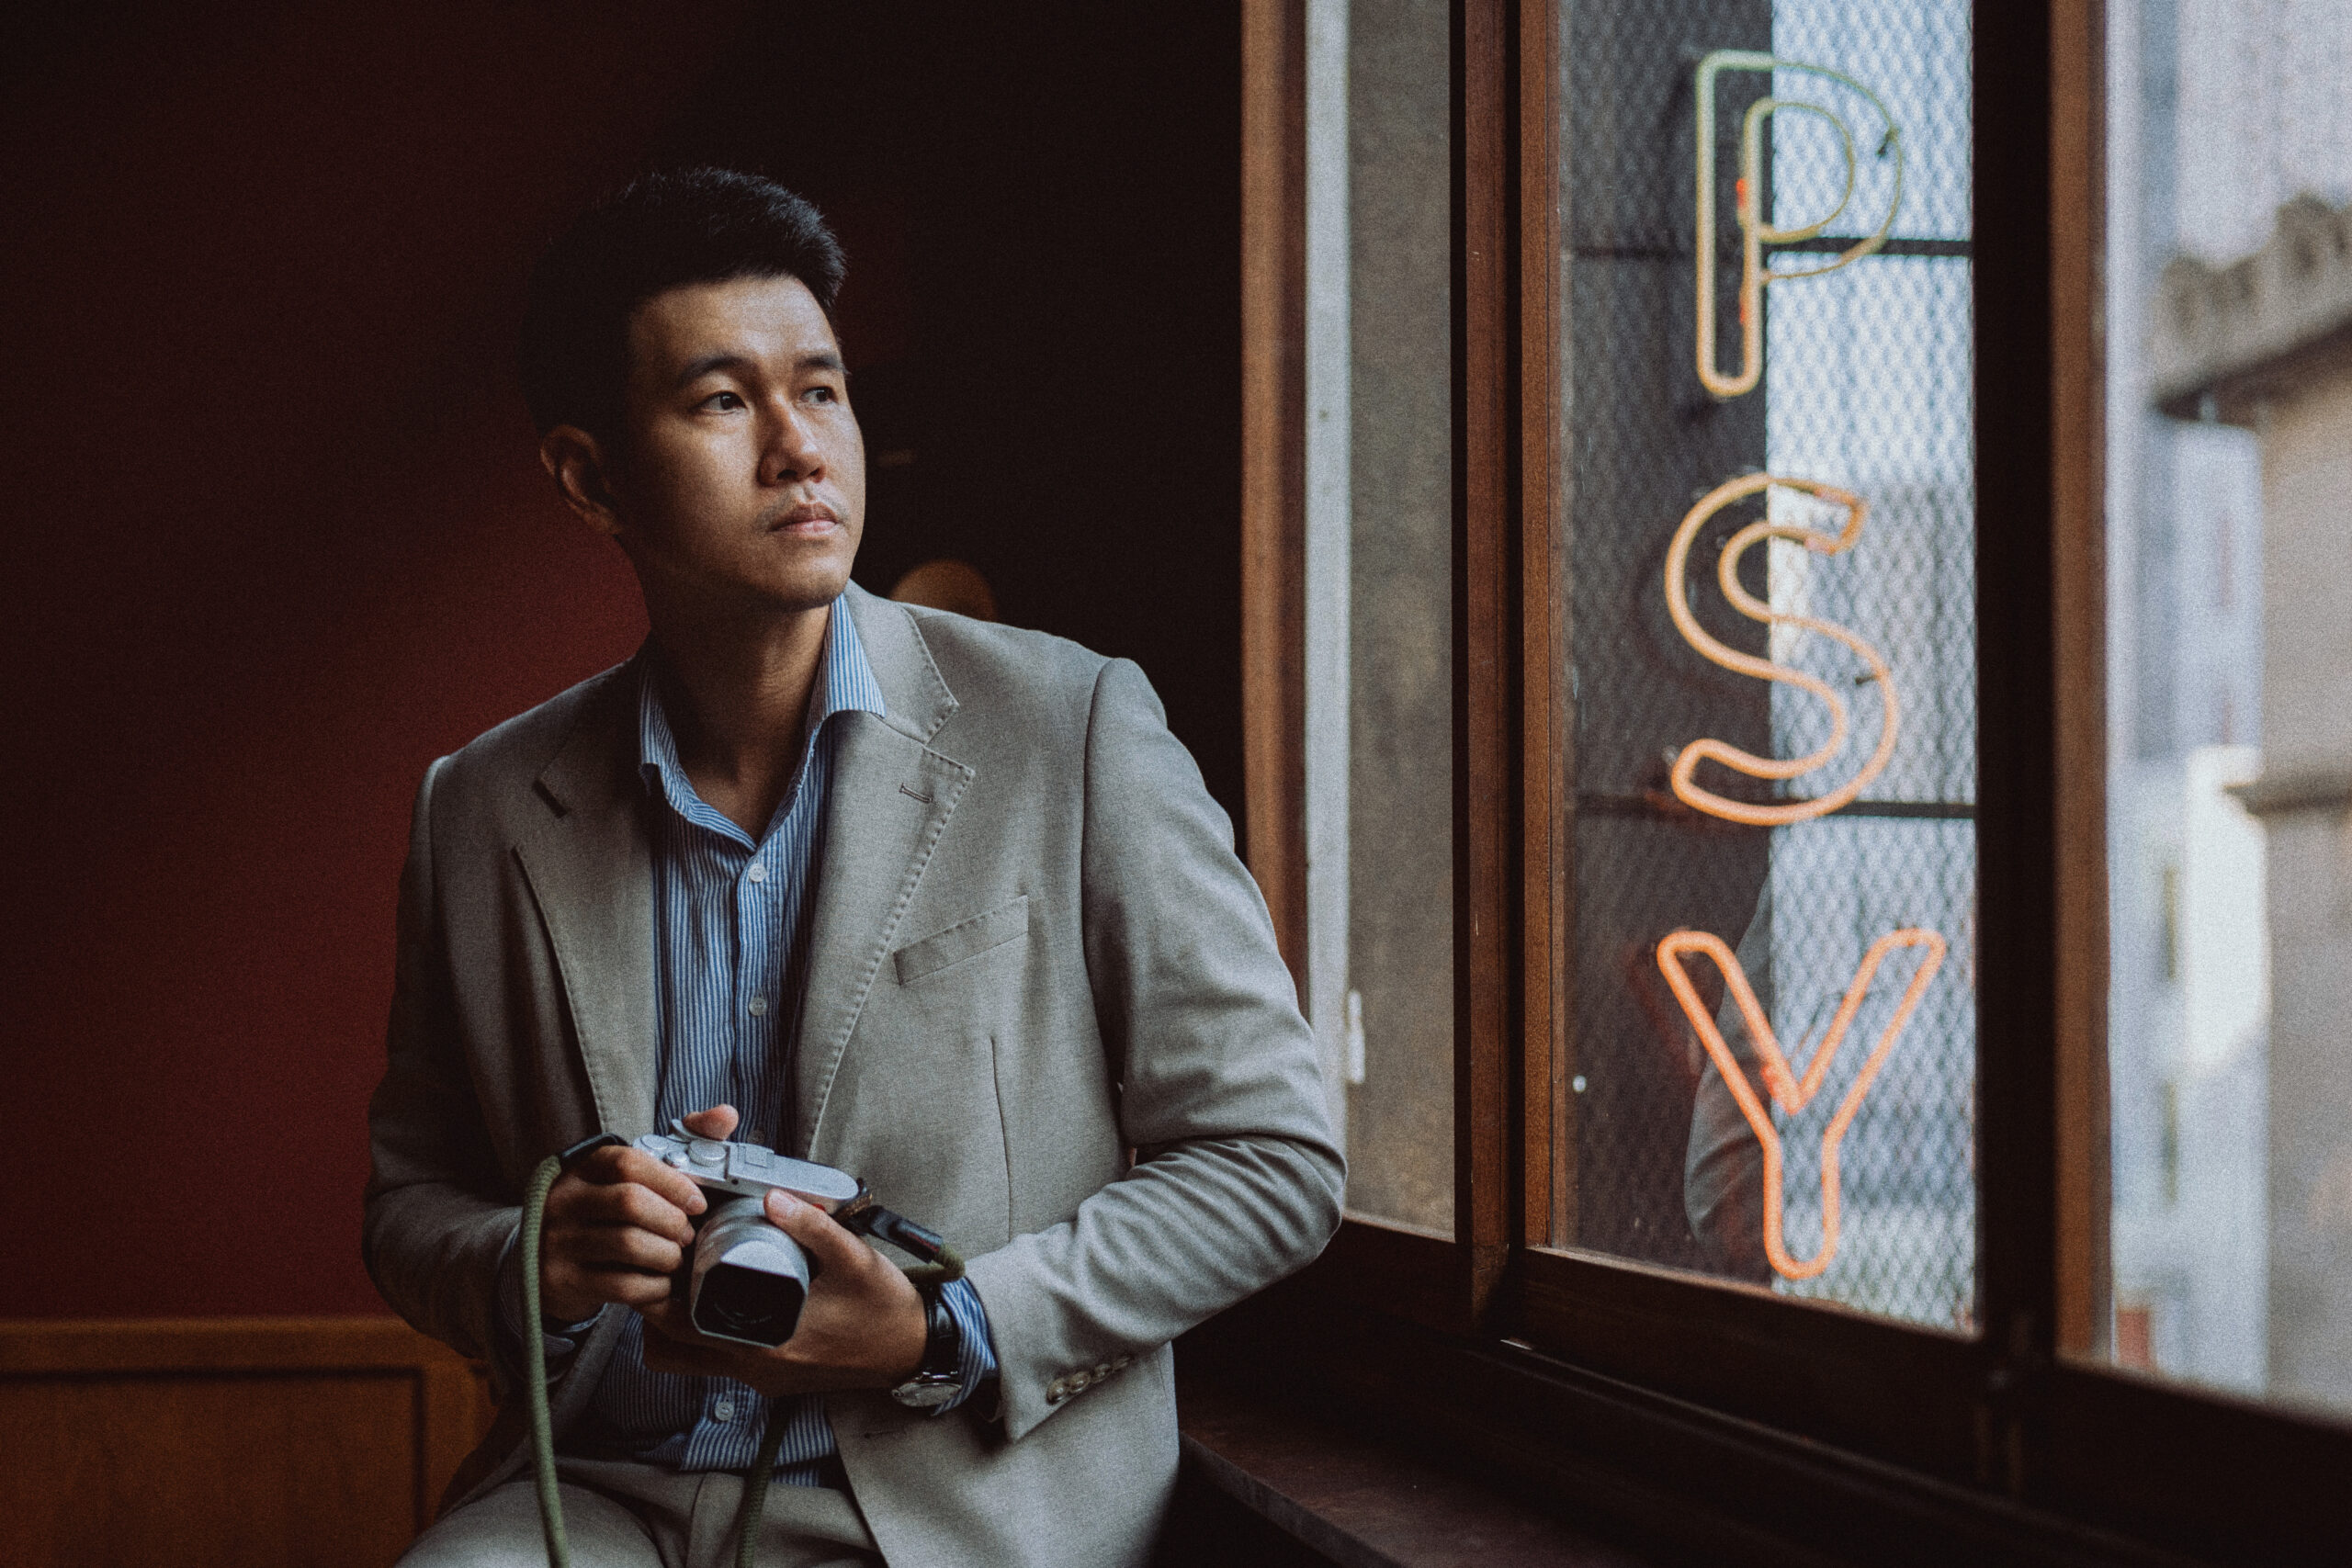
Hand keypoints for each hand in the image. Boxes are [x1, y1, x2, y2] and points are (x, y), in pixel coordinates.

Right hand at [536, 1104, 738, 1324]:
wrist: (548, 1261)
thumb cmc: (608, 1212)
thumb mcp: (631, 1176)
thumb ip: (685, 1141)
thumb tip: (726, 1114)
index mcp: (585, 1168)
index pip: (629, 1163)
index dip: (673, 1182)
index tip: (699, 1202)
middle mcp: (565, 1199)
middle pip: (630, 1202)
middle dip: (672, 1221)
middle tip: (688, 1236)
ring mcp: (558, 1240)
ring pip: (628, 1245)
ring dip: (667, 1255)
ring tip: (676, 1259)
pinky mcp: (562, 1280)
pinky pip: (621, 1285)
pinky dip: (654, 1287)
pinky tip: (662, 1284)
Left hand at [637, 1185, 929, 1395]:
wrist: (913, 1350)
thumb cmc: (884, 1308)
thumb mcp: (855, 1259)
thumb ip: (814, 1227)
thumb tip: (773, 1197)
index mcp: (766, 1343)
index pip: (681, 1330)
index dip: (657, 1296)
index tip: (659, 1260)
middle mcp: (755, 1368)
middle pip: (672, 1351)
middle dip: (658, 1310)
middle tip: (667, 1267)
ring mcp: (761, 1377)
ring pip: (692, 1360)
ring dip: (680, 1326)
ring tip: (690, 1280)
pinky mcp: (771, 1378)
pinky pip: (721, 1360)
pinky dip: (709, 1334)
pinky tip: (725, 1299)